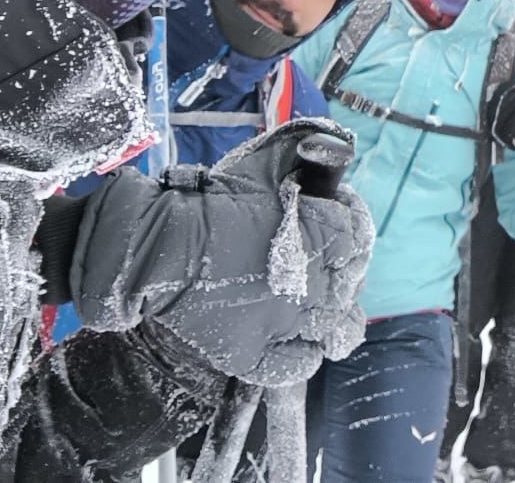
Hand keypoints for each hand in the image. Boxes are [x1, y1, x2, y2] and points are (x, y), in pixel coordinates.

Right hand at [72, 118, 373, 386]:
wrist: (157, 247)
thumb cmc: (212, 202)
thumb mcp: (266, 165)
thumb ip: (307, 158)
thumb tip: (339, 150)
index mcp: (320, 235)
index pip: (358, 236)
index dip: (350, 226)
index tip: (335, 220)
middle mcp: (313, 282)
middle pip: (350, 283)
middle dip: (342, 270)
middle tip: (319, 261)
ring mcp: (286, 323)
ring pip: (334, 326)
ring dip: (330, 313)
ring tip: (313, 301)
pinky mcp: (256, 356)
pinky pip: (298, 364)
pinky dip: (303, 353)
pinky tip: (295, 337)